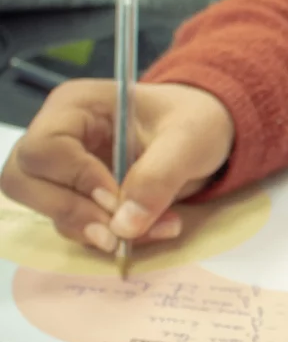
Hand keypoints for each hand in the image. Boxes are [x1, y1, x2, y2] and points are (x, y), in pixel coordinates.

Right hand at [0, 79, 234, 254]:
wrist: (208, 132)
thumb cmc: (195, 120)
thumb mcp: (189, 139)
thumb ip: (159, 176)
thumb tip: (124, 226)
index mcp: (77, 105)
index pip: (44, 147)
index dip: (75, 179)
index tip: (117, 199)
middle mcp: (60, 134)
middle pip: (25, 181)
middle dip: (73, 213)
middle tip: (120, 233)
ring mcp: (64, 168)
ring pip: (47, 210)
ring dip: (96, 231)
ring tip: (158, 227)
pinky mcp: (78, 195)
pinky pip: (75, 225)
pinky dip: (109, 236)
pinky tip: (150, 229)